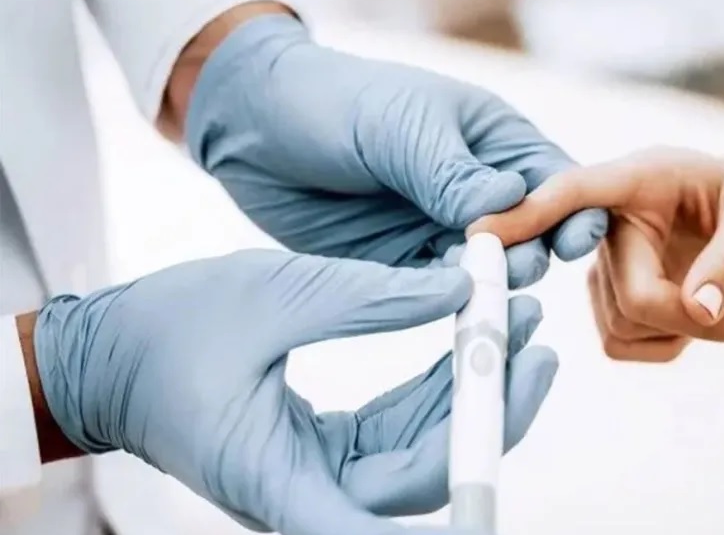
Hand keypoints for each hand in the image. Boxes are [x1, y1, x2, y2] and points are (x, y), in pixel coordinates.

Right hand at [32, 249, 557, 533]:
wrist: (106, 358)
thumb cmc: (164, 333)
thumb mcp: (274, 295)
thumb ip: (372, 297)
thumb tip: (461, 293)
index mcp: (284, 482)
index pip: (384, 523)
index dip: (461, 499)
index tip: (510, 444)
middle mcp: (311, 493)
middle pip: (430, 473)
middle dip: (490, 409)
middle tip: (535, 341)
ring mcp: (324, 473)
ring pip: (425, 448)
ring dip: (472, 389)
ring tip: (515, 319)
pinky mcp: (330, 448)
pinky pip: (402, 425)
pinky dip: (438, 384)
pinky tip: (469, 334)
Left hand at [185, 14, 606, 288]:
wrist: (255, 127)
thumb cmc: (336, 102)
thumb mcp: (400, 127)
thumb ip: (453, 172)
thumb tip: (514, 201)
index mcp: (490, 140)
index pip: (553, 178)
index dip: (571, 209)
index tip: (573, 237)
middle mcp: (475, 187)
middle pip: (531, 231)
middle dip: (533, 251)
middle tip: (516, 266)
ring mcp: (440, 227)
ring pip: (489, 268)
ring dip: (493, 281)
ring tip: (485, 289)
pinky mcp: (404, 262)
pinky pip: (441, 289)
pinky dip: (452, 301)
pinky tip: (452, 307)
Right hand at [472, 147, 723, 361]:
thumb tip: (701, 309)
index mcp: (633, 180)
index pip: (573, 194)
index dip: (528, 214)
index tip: (480, 232)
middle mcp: (604, 223)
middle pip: (634, 298)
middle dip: (697, 322)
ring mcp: (599, 266)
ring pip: (628, 329)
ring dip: (689, 333)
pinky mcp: (605, 302)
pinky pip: (624, 345)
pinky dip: (670, 345)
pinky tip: (693, 315)